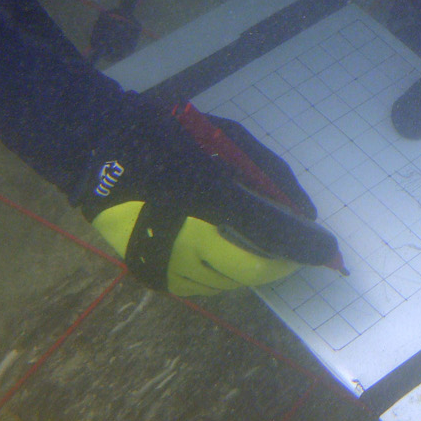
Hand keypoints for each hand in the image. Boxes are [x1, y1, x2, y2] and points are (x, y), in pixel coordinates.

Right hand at [73, 101, 341, 295]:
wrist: (95, 151)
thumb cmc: (167, 136)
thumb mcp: (227, 139)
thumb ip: (270, 174)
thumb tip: (304, 210)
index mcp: (208, 197)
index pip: (271, 237)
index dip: (304, 248)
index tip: (325, 249)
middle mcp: (186, 238)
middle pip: (252, 269)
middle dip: (279, 261)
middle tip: (293, 250)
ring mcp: (164, 262)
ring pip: (227, 282)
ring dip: (249, 268)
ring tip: (255, 245)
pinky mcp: (150, 275)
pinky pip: (200, 285)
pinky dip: (220, 273)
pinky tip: (222, 252)